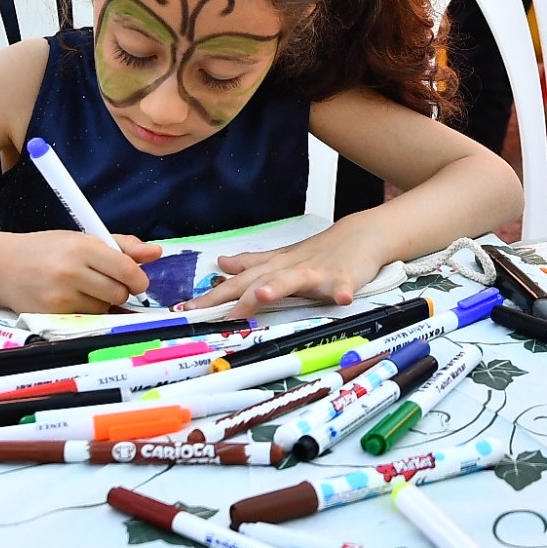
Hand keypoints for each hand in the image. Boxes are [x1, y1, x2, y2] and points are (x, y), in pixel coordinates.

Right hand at [0, 231, 160, 313]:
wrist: (3, 266)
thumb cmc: (49, 250)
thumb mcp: (84, 239)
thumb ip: (124, 246)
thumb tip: (156, 253)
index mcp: (82, 248)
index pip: (127, 269)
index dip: (139, 279)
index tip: (138, 281)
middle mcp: (70, 273)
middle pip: (119, 293)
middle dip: (119, 290)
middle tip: (105, 282)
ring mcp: (59, 297)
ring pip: (104, 309)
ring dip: (102, 302)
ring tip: (83, 288)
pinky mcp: (51, 316)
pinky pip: (87, 320)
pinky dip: (86, 312)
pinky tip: (73, 300)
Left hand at [176, 225, 388, 317]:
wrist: (362, 235)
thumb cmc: (321, 251)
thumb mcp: (283, 258)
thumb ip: (253, 263)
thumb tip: (222, 264)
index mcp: (274, 268)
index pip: (237, 283)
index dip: (211, 296)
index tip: (185, 310)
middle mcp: (290, 268)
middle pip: (258, 282)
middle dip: (234, 297)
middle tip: (212, 312)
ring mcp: (317, 272)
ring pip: (294, 279)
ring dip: (278, 287)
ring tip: (262, 296)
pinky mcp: (345, 275)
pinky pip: (344, 285)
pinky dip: (343, 291)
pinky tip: (342, 298)